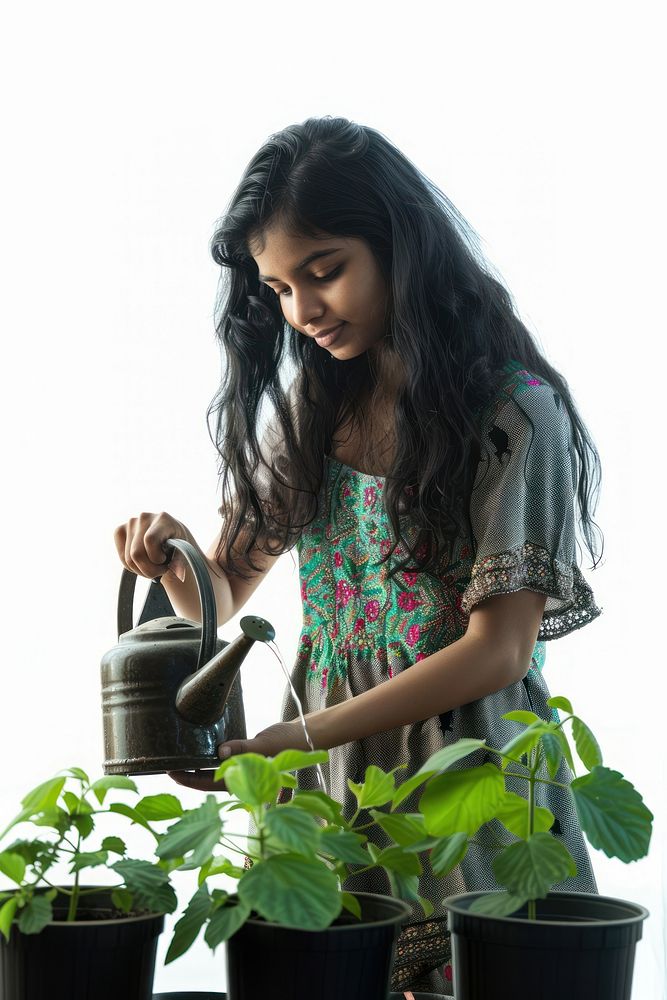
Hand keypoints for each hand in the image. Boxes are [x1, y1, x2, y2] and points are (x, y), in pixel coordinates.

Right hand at [113, 511, 196, 581]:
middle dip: (149, 570)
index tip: (165, 561)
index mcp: (164, 519)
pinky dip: (132, 567)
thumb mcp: (185, 555)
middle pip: (136, 554)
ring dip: (142, 570)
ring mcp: (130, 523)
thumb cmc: (180, 548)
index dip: (156, 557)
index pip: (150, 540)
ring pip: (128, 559)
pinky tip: (143, 563)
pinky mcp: (120, 530)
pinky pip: (122, 558)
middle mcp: (145, 517)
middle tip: (161, 570)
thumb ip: (180, 564)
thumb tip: (177, 573)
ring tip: (153, 566)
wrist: (172, 538)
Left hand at [167, 722, 308, 791]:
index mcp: (242, 782)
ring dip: (196, 765)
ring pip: (212, 770)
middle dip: (186, 773)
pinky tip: (200, 747)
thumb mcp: (266, 746)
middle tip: (164, 761)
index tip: (170, 771)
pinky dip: (209, 755)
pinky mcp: (243, 759)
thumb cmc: (289, 744)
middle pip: (205, 779)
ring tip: (178, 753)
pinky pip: (221, 760)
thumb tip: (220, 752)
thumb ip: (243, 750)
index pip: (207, 784)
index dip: (187, 779)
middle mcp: (239, 779)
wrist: (304, 737)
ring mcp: (241, 770)